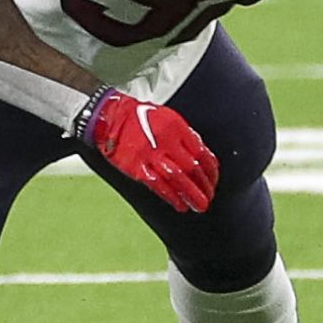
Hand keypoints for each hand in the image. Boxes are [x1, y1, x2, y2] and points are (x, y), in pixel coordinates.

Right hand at [72, 87, 217, 213]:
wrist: (110, 116)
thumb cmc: (138, 116)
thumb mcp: (168, 117)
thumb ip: (186, 135)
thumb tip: (202, 154)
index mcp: (177, 128)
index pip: (202, 153)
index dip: (211, 171)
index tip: (213, 180)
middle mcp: (166, 141)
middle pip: (192, 169)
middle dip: (204, 186)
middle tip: (209, 197)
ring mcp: (151, 155)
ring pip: (178, 179)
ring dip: (191, 195)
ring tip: (199, 206)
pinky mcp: (137, 166)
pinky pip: (158, 185)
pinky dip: (171, 197)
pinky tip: (179, 204)